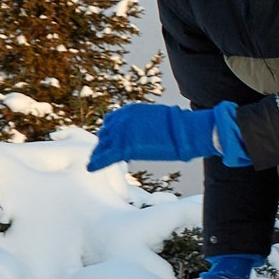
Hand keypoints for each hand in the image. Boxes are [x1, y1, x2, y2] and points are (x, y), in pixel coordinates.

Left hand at [88, 101, 239, 169]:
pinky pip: (105, 156)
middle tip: (101, 154)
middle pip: (106, 134)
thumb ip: (146, 124)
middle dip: (104, 144)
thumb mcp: (159, 119)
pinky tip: (91, 168)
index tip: (109, 143)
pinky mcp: (125, 146)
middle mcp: (123, 119)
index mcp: (131, 111)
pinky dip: (97, 163)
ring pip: (103, 145)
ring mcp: (122, 132)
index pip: (112, 122)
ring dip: (99, 154)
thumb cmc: (181, 127)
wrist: (187, 131)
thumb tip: (150, 132)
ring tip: (94, 162)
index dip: (110, 134)